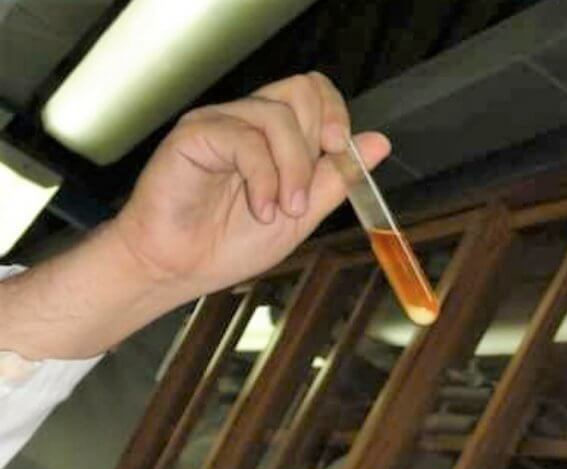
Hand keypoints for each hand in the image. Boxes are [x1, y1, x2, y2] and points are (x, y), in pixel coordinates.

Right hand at [112, 72, 389, 299]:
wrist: (179, 269)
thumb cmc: (229, 244)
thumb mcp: (300, 215)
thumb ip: (335, 179)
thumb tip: (379, 143)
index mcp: (273, 134)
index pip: (314, 92)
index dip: (335, 113)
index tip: (340, 151)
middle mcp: (247, 119)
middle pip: (301, 92)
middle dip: (314, 149)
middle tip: (304, 198)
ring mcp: (220, 123)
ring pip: (276, 116)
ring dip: (292, 171)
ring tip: (283, 212)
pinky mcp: (195, 135)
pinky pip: (244, 139)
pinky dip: (263, 178)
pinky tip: (260, 209)